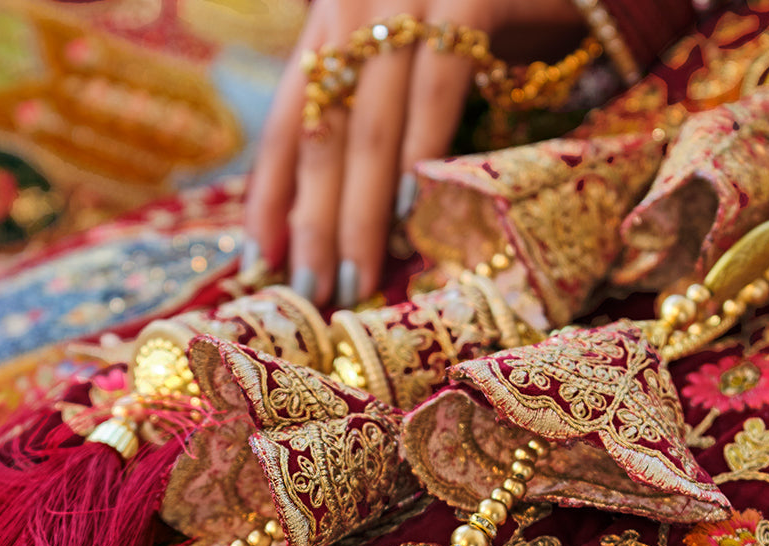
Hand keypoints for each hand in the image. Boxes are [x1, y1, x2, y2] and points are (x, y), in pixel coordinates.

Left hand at [243, 0, 583, 307]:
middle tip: (314, 294)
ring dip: (360, 214)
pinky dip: (422, 153)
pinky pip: (438, 89)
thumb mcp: (419, 53)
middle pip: (322, 134)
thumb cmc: (505, 7)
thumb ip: (377, 110)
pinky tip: (410, 213)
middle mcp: (357, 3)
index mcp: (335, 18)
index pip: (288, 120)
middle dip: (315, 224)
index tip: (263, 262)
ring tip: (358, 279)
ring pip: (370, 127)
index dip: (271, 195)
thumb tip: (347, 212)